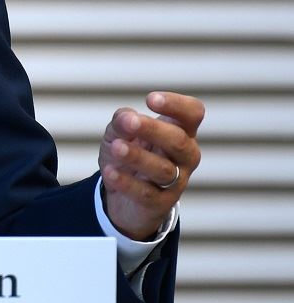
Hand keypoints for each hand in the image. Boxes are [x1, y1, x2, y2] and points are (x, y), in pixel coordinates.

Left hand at [98, 91, 203, 240]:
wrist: (124, 196)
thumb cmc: (129, 153)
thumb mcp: (120, 132)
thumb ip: (122, 121)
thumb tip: (126, 119)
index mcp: (179, 131)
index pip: (192, 114)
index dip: (177, 105)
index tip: (150, 99)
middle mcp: (184, 156)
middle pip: (179, 141)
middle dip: (154, 130)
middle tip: (130, 122)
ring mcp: (175, 181)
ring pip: (164, 169)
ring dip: (139, 157)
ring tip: (117, 147)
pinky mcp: (160, 203)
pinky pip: (146, 193)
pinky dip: (127, 182)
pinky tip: (110, 171)